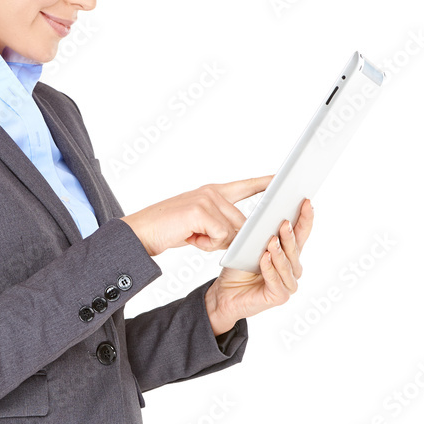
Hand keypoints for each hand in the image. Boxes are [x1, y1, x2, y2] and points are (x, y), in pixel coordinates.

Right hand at [121, 176, 275, 257]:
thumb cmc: (168, 229)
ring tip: (192, 235)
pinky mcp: (201, 211)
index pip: (244, 186)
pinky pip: (219, 237)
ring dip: (213, 242)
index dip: (264, 183)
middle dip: (226, 239)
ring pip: (231, 232)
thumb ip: (220, 224)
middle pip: (241, 223)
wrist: (141, 232)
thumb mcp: (199, 226)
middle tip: (199, 237)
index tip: (281, 179)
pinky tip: (190, 238)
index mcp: (212, 192)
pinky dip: (206, 244)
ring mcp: (207, 200)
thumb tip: (239, 236)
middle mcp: (212, 192)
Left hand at [205, 198, 314, 329]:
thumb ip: (262, 234)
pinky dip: (270, 269)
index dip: (305, 218)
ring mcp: (287, 284)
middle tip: (284, 222)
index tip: (306, 202)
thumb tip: (268, 213)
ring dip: (280, 252)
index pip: (301, 233)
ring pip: (287, 266)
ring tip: (272, 240)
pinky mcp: (279, 297)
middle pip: (295, 249)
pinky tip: (264, 258)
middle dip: (290, 235)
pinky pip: (276, 281)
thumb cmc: (239, 268)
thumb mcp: (249, 245)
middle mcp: (292, 268)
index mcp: (289, 253)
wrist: (225, 292)